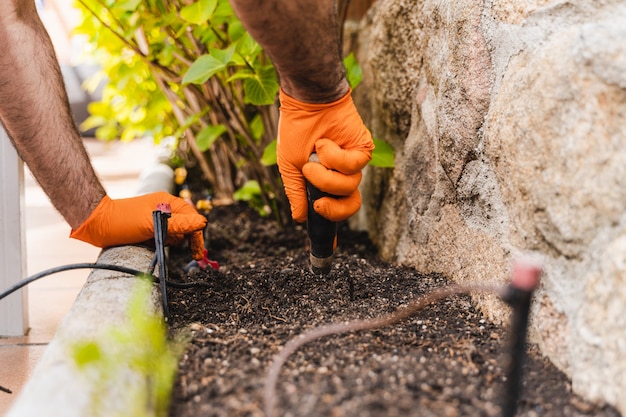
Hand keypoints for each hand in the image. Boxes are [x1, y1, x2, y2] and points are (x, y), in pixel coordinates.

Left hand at [70, 192, 206, 247]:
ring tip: (165, 246)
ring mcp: (156, 218)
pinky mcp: (148, 227)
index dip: (197, 235)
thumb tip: (203, 223)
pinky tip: (158, 246)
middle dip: (188, 239)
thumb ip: (179, 224)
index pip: (192, 218)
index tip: (197, 253)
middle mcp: (164, 209)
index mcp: (168, 202)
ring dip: (175, 241)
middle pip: (186, 225)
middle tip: (193, 256)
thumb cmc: (123, 221)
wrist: (95, 223)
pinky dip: (165, 242)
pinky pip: (164, 235)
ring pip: (176, 232)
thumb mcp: (153, 223)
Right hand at [277, 88, 374, 222]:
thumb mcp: (290, 167)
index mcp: (326, 181)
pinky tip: (325, 143)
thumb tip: (300, 219)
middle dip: (333, 209)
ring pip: (348, 186)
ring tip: (314, 156)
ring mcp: (353, 162)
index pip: (336, 207)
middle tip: (318, 202)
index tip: (328, 246)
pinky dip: (335, 157)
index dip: (334, 223)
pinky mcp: (363, 148)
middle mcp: (342, 174)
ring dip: (326, 175)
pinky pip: (353, 166)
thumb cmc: (296, 131)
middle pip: (350, 205)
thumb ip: (296, 193)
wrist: (305, 102)